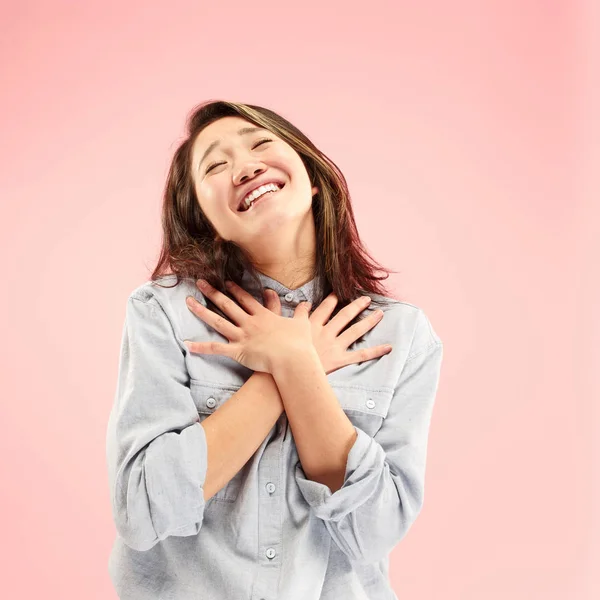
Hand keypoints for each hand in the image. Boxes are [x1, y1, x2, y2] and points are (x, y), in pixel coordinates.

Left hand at [184, 279, 312, 373]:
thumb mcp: (302, 324)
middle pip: (228, 304)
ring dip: (202, 311)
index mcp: (263, 315)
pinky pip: (216, 349)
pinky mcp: (238, 351)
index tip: (225, 281)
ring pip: (218, 321)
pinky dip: (201, 347)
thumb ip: (301, 313)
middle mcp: (250, 322)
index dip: (235, 289)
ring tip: (188, 302)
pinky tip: (187, 344)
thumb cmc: (299, 344)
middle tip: (200, 282)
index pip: (246, 299)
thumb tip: (306, 304)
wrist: (294, 359)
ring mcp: (242, 336)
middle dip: (213, 292)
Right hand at [261, 288, 391, 374]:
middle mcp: (324, 332)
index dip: (331, 300)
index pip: (322, 308)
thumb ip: (272, 307)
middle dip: (356, 306)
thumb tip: (269, 290)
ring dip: (369, 321)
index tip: (338, 293)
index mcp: (310, 324)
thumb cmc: (275, 352)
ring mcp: (333, 345)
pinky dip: (375, 351)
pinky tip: (389, 347)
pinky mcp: (339, 360)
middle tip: (366, 298)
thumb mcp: (272, 325)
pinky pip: (361, 355)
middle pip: (344, 315)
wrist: (281, 374)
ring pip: (355, 330)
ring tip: (380, 314)